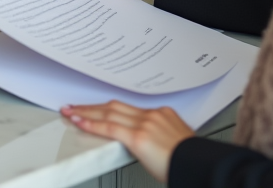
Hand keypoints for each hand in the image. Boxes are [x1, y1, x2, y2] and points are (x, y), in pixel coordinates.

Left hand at [62, 102, 193, 181]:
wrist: (200, 165)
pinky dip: (92, 124)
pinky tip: (80, 122)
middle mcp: (153, 116)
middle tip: (76, 106)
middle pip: (115, 106)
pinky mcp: (138, 137)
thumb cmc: (191, 161)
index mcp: (163, 115)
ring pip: (109, 113)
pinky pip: (109, 127)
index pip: (129, 108)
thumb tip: (151, 145)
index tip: (99, 108)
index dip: (109, 108)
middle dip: (93, 106)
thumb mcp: (177, 143)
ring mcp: (145, 124)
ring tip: (71, 112)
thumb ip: (160, 138)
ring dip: (87, 112)